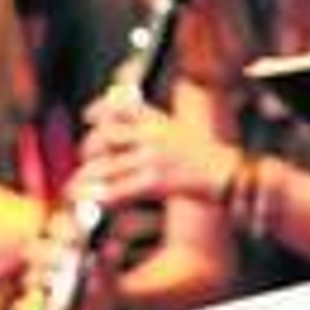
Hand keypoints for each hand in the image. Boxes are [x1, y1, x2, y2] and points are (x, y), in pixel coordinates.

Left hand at [73, 91, 237, 208]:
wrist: (236, 175)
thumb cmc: (210, 161)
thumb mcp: (183, 134)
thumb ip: (158, 130)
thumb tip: (132, 132)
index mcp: (159, 120)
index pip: (122, 105)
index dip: (100, 108)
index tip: (87, 115)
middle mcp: (153, 134)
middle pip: (106, 136)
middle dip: (88, 149)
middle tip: (83, 163)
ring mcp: (154, 156)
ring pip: (107, 165)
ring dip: (86, 179)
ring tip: (73, 190)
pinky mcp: (157, 181)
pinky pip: (120, 189)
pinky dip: (102, 197)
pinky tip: (93, 203)